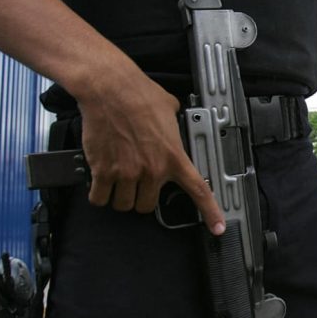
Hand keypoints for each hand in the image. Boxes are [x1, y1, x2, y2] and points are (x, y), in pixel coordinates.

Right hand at [76, 71, 225, 234]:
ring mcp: (126, 173)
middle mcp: (152, 170)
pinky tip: (100, 183)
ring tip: (117, 178)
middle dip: (141, 197)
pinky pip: (99, 199)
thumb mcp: (171, 110)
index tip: (217, 228)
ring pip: (123, 205)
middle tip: (137, 182)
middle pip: (147, 206)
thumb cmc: (140, 94)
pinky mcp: (103, 171)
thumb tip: (174, 127)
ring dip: (120, 196)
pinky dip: (99, 194)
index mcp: (174, 156)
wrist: (110, 89)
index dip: (210, 213)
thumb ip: (175, 127)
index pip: (198, 191)